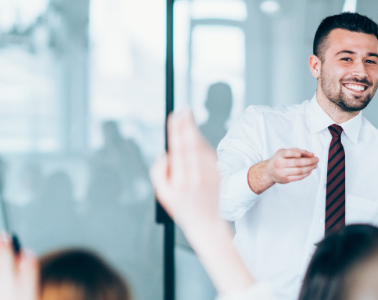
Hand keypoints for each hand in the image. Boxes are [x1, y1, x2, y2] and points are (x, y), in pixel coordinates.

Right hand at [149, 109, 256, 294]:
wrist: (207, 223)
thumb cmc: (183, 208)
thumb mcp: (163, 195)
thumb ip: (159, 173)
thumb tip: (164, 154)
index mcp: (181, 181)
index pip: (178, 149)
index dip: (176, 132)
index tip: (175, 117)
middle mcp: (196, 177)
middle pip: (191, 145)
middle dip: (186, 126)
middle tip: (184, 111)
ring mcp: (209, 175)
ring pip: (201, 148)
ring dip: (194, 132)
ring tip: (188, 119)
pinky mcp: (218, 174)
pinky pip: (210, 154)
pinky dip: (202, 144)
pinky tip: (196, 137)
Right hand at [266, 148, 318, 183]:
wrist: (269, 171)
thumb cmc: (280, 159)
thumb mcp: (285, 152)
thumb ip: (298, 150)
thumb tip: (311, 154)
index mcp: (280, 154)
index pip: (289, 153)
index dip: (298, 153)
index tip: (309, 154)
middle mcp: (279, 163)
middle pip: (297, 163)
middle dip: (310, 161)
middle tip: (317, 159)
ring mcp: (282, 172)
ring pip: (299, 171)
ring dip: (310, 168)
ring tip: (315, 165)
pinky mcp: (285, 180)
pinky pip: (298, 177)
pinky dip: (306, 174)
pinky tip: (310, 170)